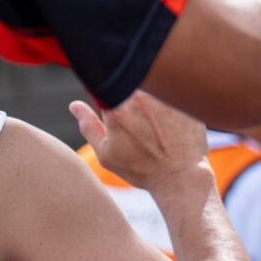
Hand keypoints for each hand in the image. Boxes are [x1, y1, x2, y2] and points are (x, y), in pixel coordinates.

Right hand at [70, 91, 208, 191]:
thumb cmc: (142, 169)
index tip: (110, 100)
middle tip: (138, 118)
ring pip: (153, 86)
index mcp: (117, 108)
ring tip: (157, 122)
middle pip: (129, 83)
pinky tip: (174, 122)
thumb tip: (74, 105)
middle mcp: (141, 97)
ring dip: (151, 97)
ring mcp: (165, 97)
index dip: (106, 92)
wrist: (181, 177)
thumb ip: (88, 126)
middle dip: (128, 93)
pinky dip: (172, 101)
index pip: (105, 86)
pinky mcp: (186, 100)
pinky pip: (175, 92)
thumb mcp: (107, 154)